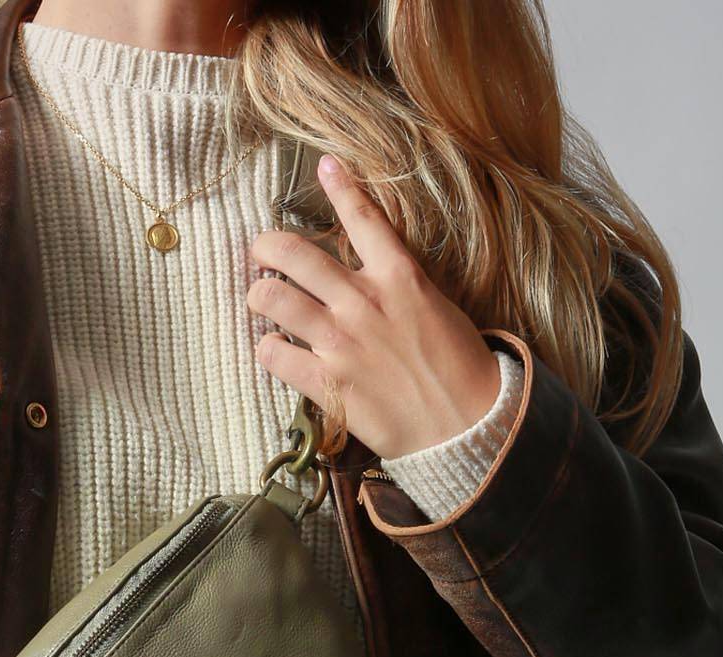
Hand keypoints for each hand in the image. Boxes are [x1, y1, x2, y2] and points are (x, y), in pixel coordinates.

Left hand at [247, 153, 500, 460]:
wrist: (464, 425)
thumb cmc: (458, 368)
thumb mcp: (436, 309)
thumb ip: (398, 287)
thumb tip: (371, 278)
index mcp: (399, 276)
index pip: (364, 218)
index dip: (341, 186)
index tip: (325, 166)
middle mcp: (364, 301)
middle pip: (294, 254)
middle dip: (266, 247)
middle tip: (261, 253)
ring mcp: (342, 342)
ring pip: (273, 298)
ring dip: (259, 296)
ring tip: (261, 301)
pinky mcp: (327, 383)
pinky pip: (274, 356)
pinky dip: (267, 350)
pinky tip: (273, 350)